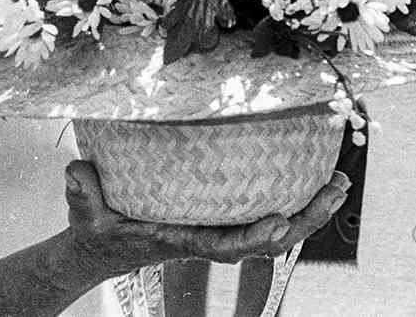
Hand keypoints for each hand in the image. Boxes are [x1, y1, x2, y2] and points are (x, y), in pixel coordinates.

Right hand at [62, 159, 349, 276]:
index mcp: (184, 238)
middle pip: (268, 237)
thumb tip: (77, 172)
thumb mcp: (84, 210)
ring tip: (339, 181)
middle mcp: (210, 234)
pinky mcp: (222, 212)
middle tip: (336, 188)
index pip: (226, 245)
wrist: (102, 243)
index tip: (279, 221)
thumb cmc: (97, 226)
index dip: (255, 236)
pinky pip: (264, 204)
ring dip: (310, 206)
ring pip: (275, 224)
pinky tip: (311, 170)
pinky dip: (292, 193)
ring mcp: (220, 225)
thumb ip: (81, 192)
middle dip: (307, 218)